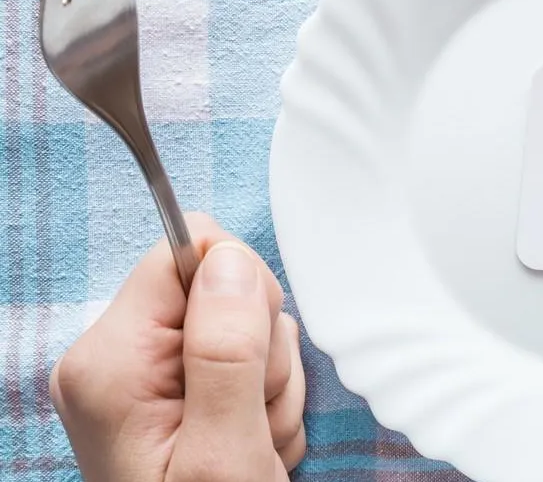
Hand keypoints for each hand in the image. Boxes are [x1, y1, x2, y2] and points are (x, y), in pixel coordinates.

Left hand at [50, 213, 306, 480]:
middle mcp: (119, 358)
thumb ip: (226, 350)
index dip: (241, 295)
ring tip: (252, 442)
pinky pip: (249, 358)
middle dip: (261, 353)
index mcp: (111, 360)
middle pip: (225, 289)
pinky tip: (251, 443)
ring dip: (270, 384)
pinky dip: (266, 400)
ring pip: (247, 327)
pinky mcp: (179, 389)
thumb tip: (229, 257)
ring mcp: (149, 375)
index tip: (249, 363)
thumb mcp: (225, 450)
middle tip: (252, 421)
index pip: (187, 252)